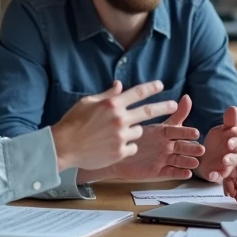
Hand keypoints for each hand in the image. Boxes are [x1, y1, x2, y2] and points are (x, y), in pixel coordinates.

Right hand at [52, 81, 176, 171]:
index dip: (151, 88)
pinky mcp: (120, 152)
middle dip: (163, 107)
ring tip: (118, 134)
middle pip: (148, 111)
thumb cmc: (73, 122)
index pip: (138, 93)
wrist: (63, 146)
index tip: (161, 85)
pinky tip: (115, 146)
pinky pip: (132, 146)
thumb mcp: (88, 102)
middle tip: (173, 105)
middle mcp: (119, 118)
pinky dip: (128, 145)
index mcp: (112, 104)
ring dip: (134, 131)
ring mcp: (120, 136)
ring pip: (139, 131)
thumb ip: (107, 95)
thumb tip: (119, 85)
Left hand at [105, 94, 202, 180]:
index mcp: (165, 133)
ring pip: (178, 160)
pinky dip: (179, 173)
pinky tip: (187, 173)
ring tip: (195, 162)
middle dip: (191, 148)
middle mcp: (167, 146)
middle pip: (181, 147)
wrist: (118, 152)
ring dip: (187, 161)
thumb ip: (172, 113)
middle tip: (201, 149)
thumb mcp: (155, 125)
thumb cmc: (137, 136)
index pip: (177, 131)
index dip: (186, 132)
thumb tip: (187, 97)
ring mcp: (163, 158)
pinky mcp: (158, 171)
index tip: (195, 132)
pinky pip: (170, 172)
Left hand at [196, 106, 236, 182]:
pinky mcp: (220, 175)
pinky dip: (215, 176)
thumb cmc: (220, 140)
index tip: (234, 129)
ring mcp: (229, 165)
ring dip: (228, 163)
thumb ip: (229, 121)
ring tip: (224, 161)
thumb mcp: (223, 129)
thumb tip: (233, 107)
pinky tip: (211, 175)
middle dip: (234, 147)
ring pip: (231, 165)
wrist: (209, 158)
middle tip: (230, 144)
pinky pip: (219, 177)